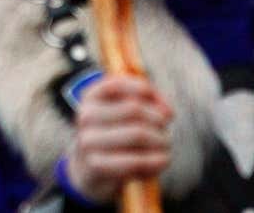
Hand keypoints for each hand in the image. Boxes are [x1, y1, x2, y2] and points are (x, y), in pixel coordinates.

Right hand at [63, 75, 172, 203]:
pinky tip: (162, 160)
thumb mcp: (124, 112)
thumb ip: (147, 102)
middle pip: (134, 109)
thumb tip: (167, 112)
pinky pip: (136, 161)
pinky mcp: (96, 166)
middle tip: (166, 132)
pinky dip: (156, 161)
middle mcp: (86, 116)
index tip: (167, 110)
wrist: (89, 170)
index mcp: (91, 96)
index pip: (121, 84)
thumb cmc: (115, 135)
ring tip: (165, 146)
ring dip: (161, 140)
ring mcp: (88, 141)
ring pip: (137, 133)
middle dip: (159, 120)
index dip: (149, 93)